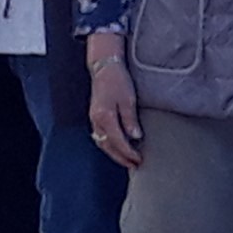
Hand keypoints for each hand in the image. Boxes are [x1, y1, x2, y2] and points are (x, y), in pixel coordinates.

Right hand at [87, 54, 143, 170]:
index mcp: (105, 117)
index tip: (139, 160)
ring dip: (114, 153)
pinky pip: (100, 135)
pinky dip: (109, 144)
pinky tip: (118, 147)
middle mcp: (96, 120)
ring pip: (102, 142)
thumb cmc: (118, 81)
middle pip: (107, 146)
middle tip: (134, 165)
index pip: (117, 142)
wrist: (104, 67)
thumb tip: (136, 137)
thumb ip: (130, 120)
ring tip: (128, 159)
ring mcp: (94, 118)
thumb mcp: (128, 100)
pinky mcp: (95, 116)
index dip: (128, 153)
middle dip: (121, 157)